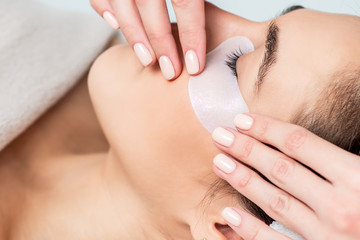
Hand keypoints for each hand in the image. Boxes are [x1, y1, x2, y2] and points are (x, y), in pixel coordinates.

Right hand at [90, 0, 205, 79]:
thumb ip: (199, 3)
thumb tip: (226, 26)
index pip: (186, 2)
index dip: (192, 35)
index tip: (196, 67)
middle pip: (150, 4)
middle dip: (160, 42)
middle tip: (171, 72)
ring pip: (122, 3)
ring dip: (133, 34)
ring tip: (147, 61)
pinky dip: (104, 9)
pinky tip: (115, 26)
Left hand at [211, 113, 359, 239]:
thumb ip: (353, 154)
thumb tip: (308, 140)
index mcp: (359, 178)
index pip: (300, 144)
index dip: (267, 129)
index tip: (242, 119)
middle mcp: (341, 206)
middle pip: (281, 168)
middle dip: (246, 149)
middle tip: (219, 135)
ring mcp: (327, 236)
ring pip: (274, 200)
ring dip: (243, 179)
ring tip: (219, 163)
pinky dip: (250, 229)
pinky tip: (230, 212)